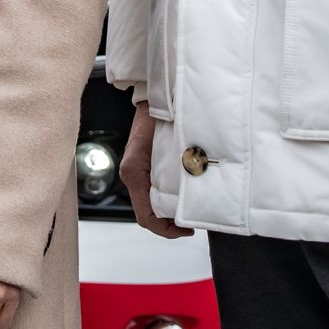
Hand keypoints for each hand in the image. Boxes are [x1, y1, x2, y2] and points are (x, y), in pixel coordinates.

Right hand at [120, 107, 191, 240]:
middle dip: (169, 224)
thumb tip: (196, 196)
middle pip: (147, 214)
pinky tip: (183, 196)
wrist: (154, 97)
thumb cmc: (160, 115)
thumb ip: (180, 170)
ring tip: (191, 211)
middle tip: (193, 223)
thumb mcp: (172, 145)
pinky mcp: (142, 166)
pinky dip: (166, 198)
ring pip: (149, 203)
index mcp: (134, 173)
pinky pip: (151, 190)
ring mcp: (136, 170)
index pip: (146, 217)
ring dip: (168, 211)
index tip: (187, 230)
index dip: (167, 231)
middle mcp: (132, 174)